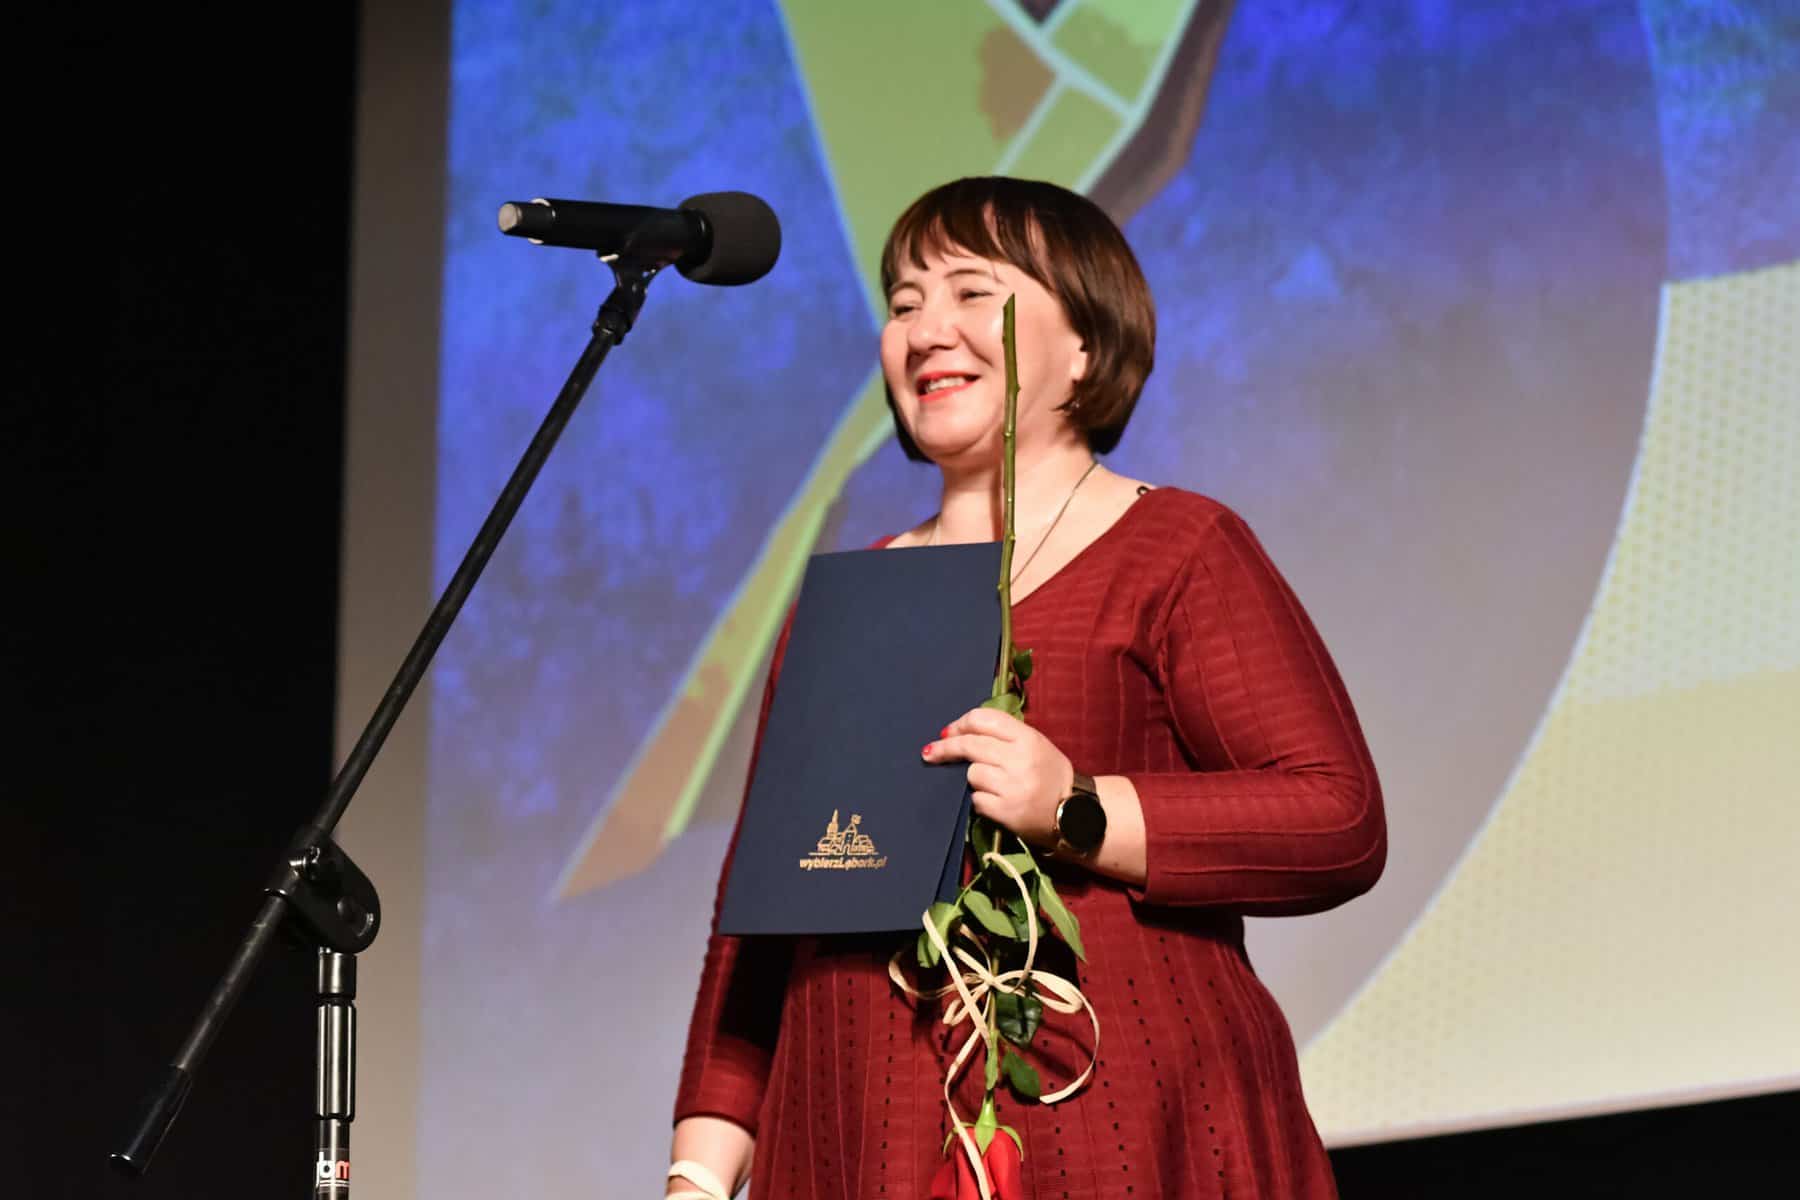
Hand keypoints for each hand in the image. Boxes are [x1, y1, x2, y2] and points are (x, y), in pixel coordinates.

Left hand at [923, 706, 1073, 845]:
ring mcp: (1013, 787)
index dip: (961, 724)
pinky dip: (979, 800)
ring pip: (971, 773)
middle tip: (930, 752)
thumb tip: (957, 731)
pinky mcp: (1007, 812)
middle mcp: (1021, 759)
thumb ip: (1003, 734)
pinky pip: (976, 799)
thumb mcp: (1035, 744)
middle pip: (970, 745)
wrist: (1075, 814)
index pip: (984, 719)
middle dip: (946, 748)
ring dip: (971, 778)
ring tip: (988, 783)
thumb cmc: (1049, 775)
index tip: (948, 731)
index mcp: (1028, 738)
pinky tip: (992, 801)